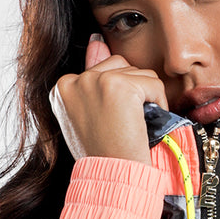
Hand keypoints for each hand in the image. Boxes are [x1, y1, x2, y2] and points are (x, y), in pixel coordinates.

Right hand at [49, 33, 168, 164]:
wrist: (111, 179)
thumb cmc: (101, 156)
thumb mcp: (87, 116)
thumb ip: (91, 77)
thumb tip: (96, 39)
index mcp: (61, 88)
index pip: (100, 71)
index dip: (116, 97)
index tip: (112, 122)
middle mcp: (74, 80)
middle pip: (119, 65)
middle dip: (131, 93)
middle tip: (123, 126)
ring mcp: (95, 80)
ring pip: (137, 72)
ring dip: (145, 99)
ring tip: (132, 127)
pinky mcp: (119, 86)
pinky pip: (153, 83)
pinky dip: (158, 103)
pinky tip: (144, 125)